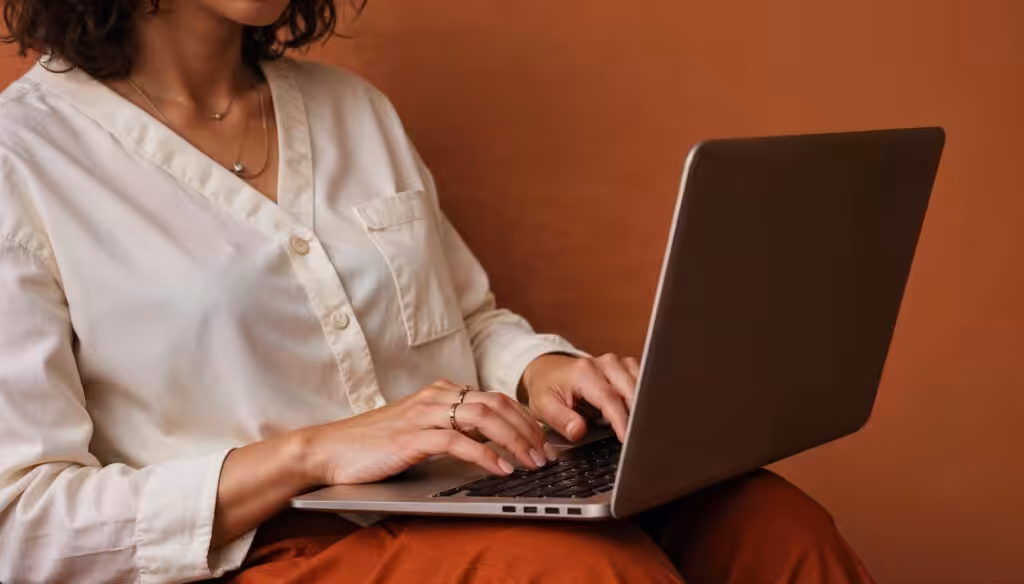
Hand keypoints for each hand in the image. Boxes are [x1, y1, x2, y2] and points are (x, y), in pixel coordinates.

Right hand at [299, 380, 553, 485]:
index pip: (496, 398)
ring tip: (532, 462)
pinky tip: (500, 469)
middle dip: (528, 430)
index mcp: (442, 392)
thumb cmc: (375, 444)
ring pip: (484, 417)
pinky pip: (458, 440)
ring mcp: (424, 414)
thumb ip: (452, 427)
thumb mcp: (420, 429)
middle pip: (497, 404)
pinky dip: (485, 454)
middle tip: (546, 455)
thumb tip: (491, 442)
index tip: (545, 441)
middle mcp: (437, 396)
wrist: (329, 449)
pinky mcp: (412, 437)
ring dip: (514, 441)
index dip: (526, 419)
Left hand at [521, 353, 639, 441]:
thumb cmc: (546, 388)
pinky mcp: (624, 365)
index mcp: (584, 372)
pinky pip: (642, 381)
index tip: (627, 439)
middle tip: (639, 439)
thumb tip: (578, 431)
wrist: (546, 369)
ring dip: (643, 406)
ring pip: (641, 384)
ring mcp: (617, 363)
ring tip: (640, 428)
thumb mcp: (544, 406)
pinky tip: (639, 412)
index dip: (621, 420)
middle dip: (637, 415)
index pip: (610, 398)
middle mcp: (604, 363)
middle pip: (631, 390)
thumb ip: (561, 419)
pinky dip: (644, 397)